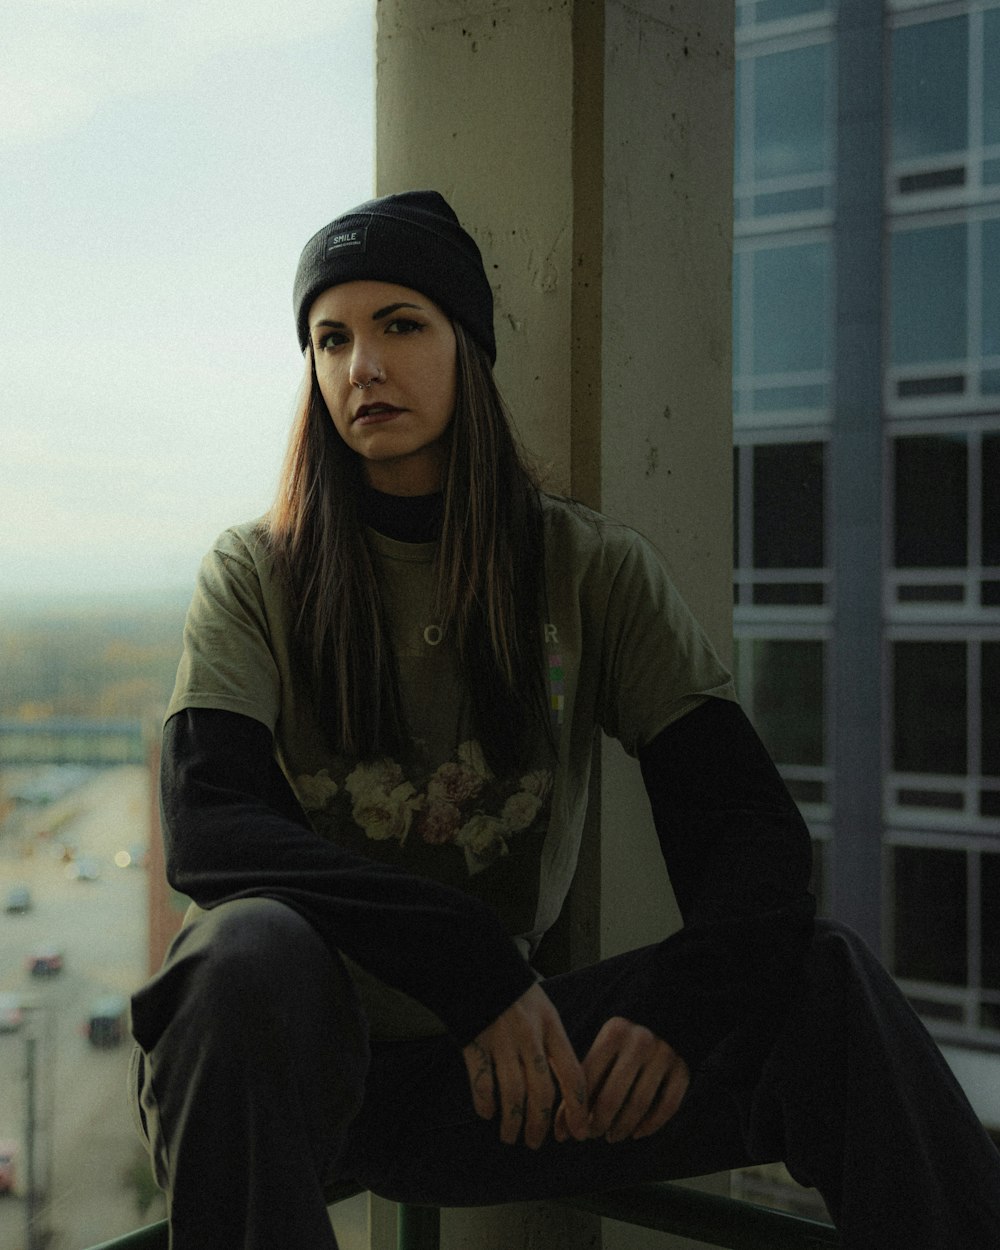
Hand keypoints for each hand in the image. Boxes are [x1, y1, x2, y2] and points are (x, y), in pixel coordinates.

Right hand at [463, 983, 589, 1148]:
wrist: (479, 967)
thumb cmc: (516, 995)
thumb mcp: (545, 1012)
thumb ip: (555, 1046)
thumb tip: (568, 1089)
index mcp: (551, 1028)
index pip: (572, 1074)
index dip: (578, 1107)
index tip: (581, 1130)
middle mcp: (529, 1037)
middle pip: (541, 1092)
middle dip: (540, 1125)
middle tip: (536, 1142)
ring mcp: (501, 1041)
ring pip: (512, 1094)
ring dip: (513, 1121)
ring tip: (511, 1135)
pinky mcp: (475, 1043)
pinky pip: (482, 1082)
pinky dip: (485, 1102)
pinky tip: (488, 1112)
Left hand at [555, 1016, 688, 1143]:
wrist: (669, 1018)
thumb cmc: (623, 1044)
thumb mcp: (603, 1050)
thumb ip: (584, 1083)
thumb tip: (561, 1132)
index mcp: (613, 1034)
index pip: (588, 1079)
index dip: (577, 1111)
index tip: (571, 1131)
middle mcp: (639, 1042)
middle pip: (612, 1097)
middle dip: (598, 1123)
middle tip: (593, 1134)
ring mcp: (663, 1056)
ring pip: (639, 1105)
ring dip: (622, 1128)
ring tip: (612, 1136)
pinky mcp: (682, 1070)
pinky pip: (667, 1106)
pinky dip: (650, 1125)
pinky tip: (637, 1133)